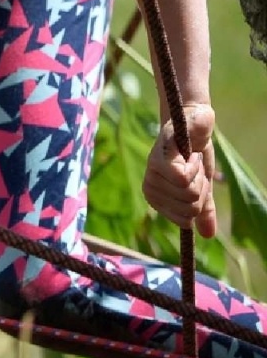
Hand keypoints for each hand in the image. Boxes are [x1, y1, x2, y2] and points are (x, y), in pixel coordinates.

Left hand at [144, 103, 218, 237]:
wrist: (192, 122)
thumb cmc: (194, 153)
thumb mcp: (201, 184)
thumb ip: (203, 208)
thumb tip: (207, 235)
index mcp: (156, 197)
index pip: (185, 219)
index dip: (198, 202)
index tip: (196, 183)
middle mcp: (150, 186)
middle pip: (189, 208)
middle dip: (201, 188)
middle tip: (194, 168)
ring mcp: (153, 172)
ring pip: (188, 193)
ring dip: (199, 174)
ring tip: (190, 159)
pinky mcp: (159, 157)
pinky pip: (182, 178)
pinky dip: (195, 166)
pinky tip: (190, 154)